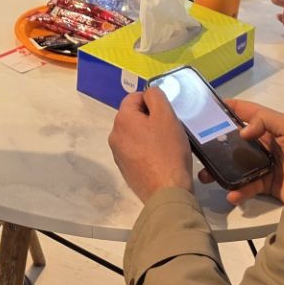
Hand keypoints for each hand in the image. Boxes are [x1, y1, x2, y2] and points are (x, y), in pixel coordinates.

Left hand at [108, 87, 194, 202]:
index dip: (152, 102)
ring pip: (135, 134)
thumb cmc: (168, 151)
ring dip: (149, 135)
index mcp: (122, 120)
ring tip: (166, 146)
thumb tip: (148, 93)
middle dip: (151, 119)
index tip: (167, 115)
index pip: (134, 97)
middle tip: (169, 130)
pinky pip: (136, 151)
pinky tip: (161, 159)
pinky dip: (147, 151)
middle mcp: (114, 135)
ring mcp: (118, 154)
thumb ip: (156, 96)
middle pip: (134, 116)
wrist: (167, 192)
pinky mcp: (125, 170)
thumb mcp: (166, 116)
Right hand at [208, 100, 283, 205]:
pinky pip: (248, 187)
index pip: (246, 113)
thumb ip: (264, 121)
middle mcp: (264, 145)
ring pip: (236, 166)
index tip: (207, 109)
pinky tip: (232, 194)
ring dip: (220, 171)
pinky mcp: (267, 185)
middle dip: (216, 146)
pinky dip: (238, 191)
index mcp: (269, 126)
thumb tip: (241, 132)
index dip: (228, 109)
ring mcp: (264, 166)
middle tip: (199, 150)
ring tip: (206, 177)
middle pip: (235, 143)